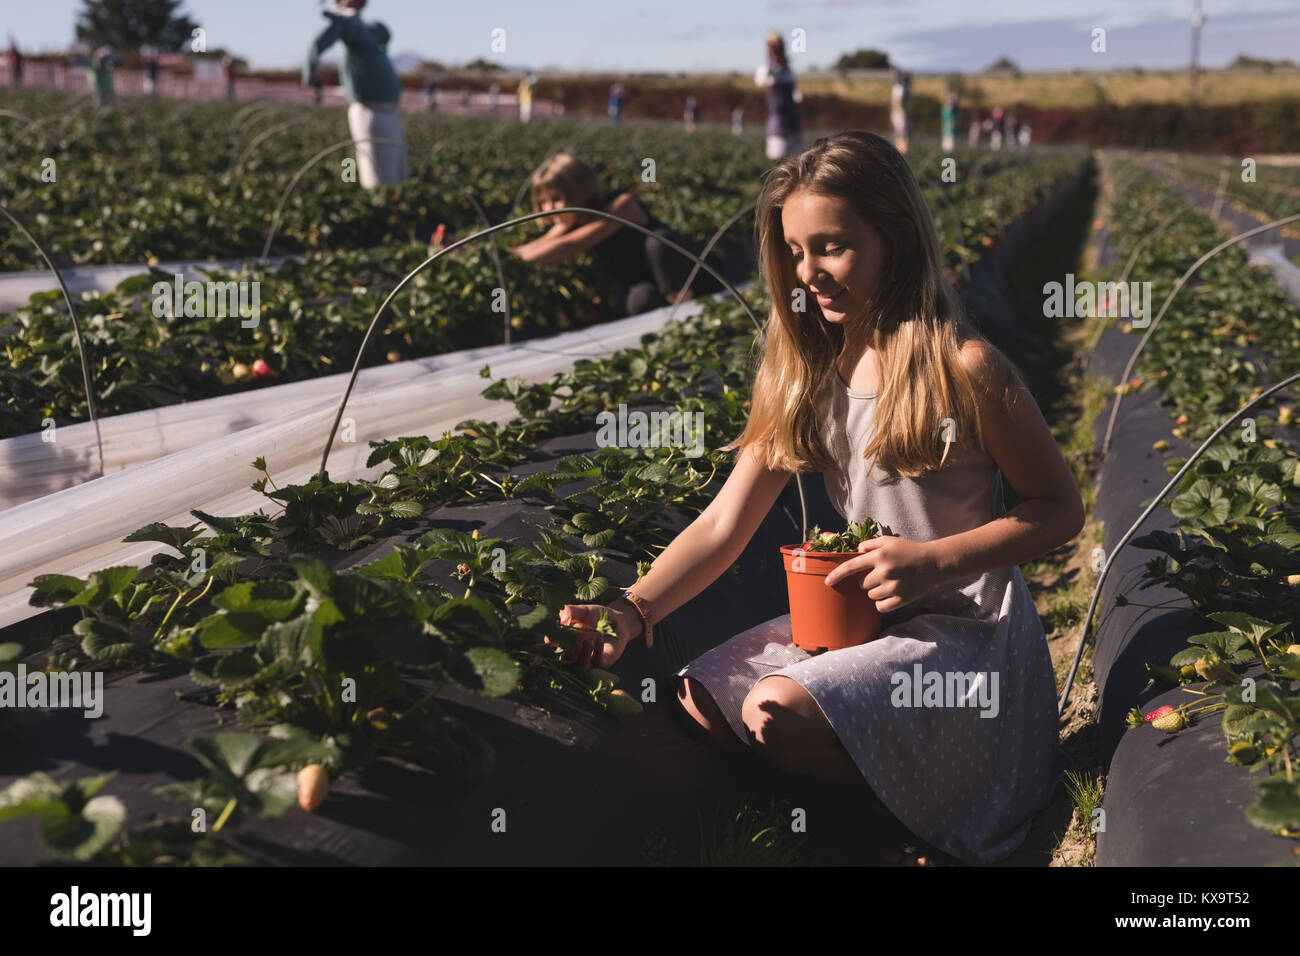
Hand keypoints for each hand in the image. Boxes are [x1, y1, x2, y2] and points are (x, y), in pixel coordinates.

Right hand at [549, 604, 637, 668]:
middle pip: (563, 659)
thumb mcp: (583, 610)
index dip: (550, 641)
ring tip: (587, 642)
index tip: (554, 635)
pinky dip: (597, 653)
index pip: (551, 645)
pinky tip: (599, 640)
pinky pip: (597, 663)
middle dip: (566, 652)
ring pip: (579, 666)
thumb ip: (570, 611)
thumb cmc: (598, 616)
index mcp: (566, 640)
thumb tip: (562, 618)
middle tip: (572, 642)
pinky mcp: (603, 662)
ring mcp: (588, 659)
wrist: (619, 621)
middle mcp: (574, 653)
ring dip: (581, 655)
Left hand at [821, 536, 944, 613]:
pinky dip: (882, 603)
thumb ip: (870, 544)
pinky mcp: (900, 600)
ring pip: (870, 596)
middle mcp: (884, 572)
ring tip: (889, 582)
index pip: (851, 567)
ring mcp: (892, 587)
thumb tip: (856, 551)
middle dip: (866, 581)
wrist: (933, 563)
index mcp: (879, 556)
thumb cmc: (909, 550)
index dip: (836, 575)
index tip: (827, 582)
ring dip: (875, 591)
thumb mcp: (889, 541)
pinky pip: (880, 607)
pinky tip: (891, 594)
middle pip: (861, 584)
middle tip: (880, 575)